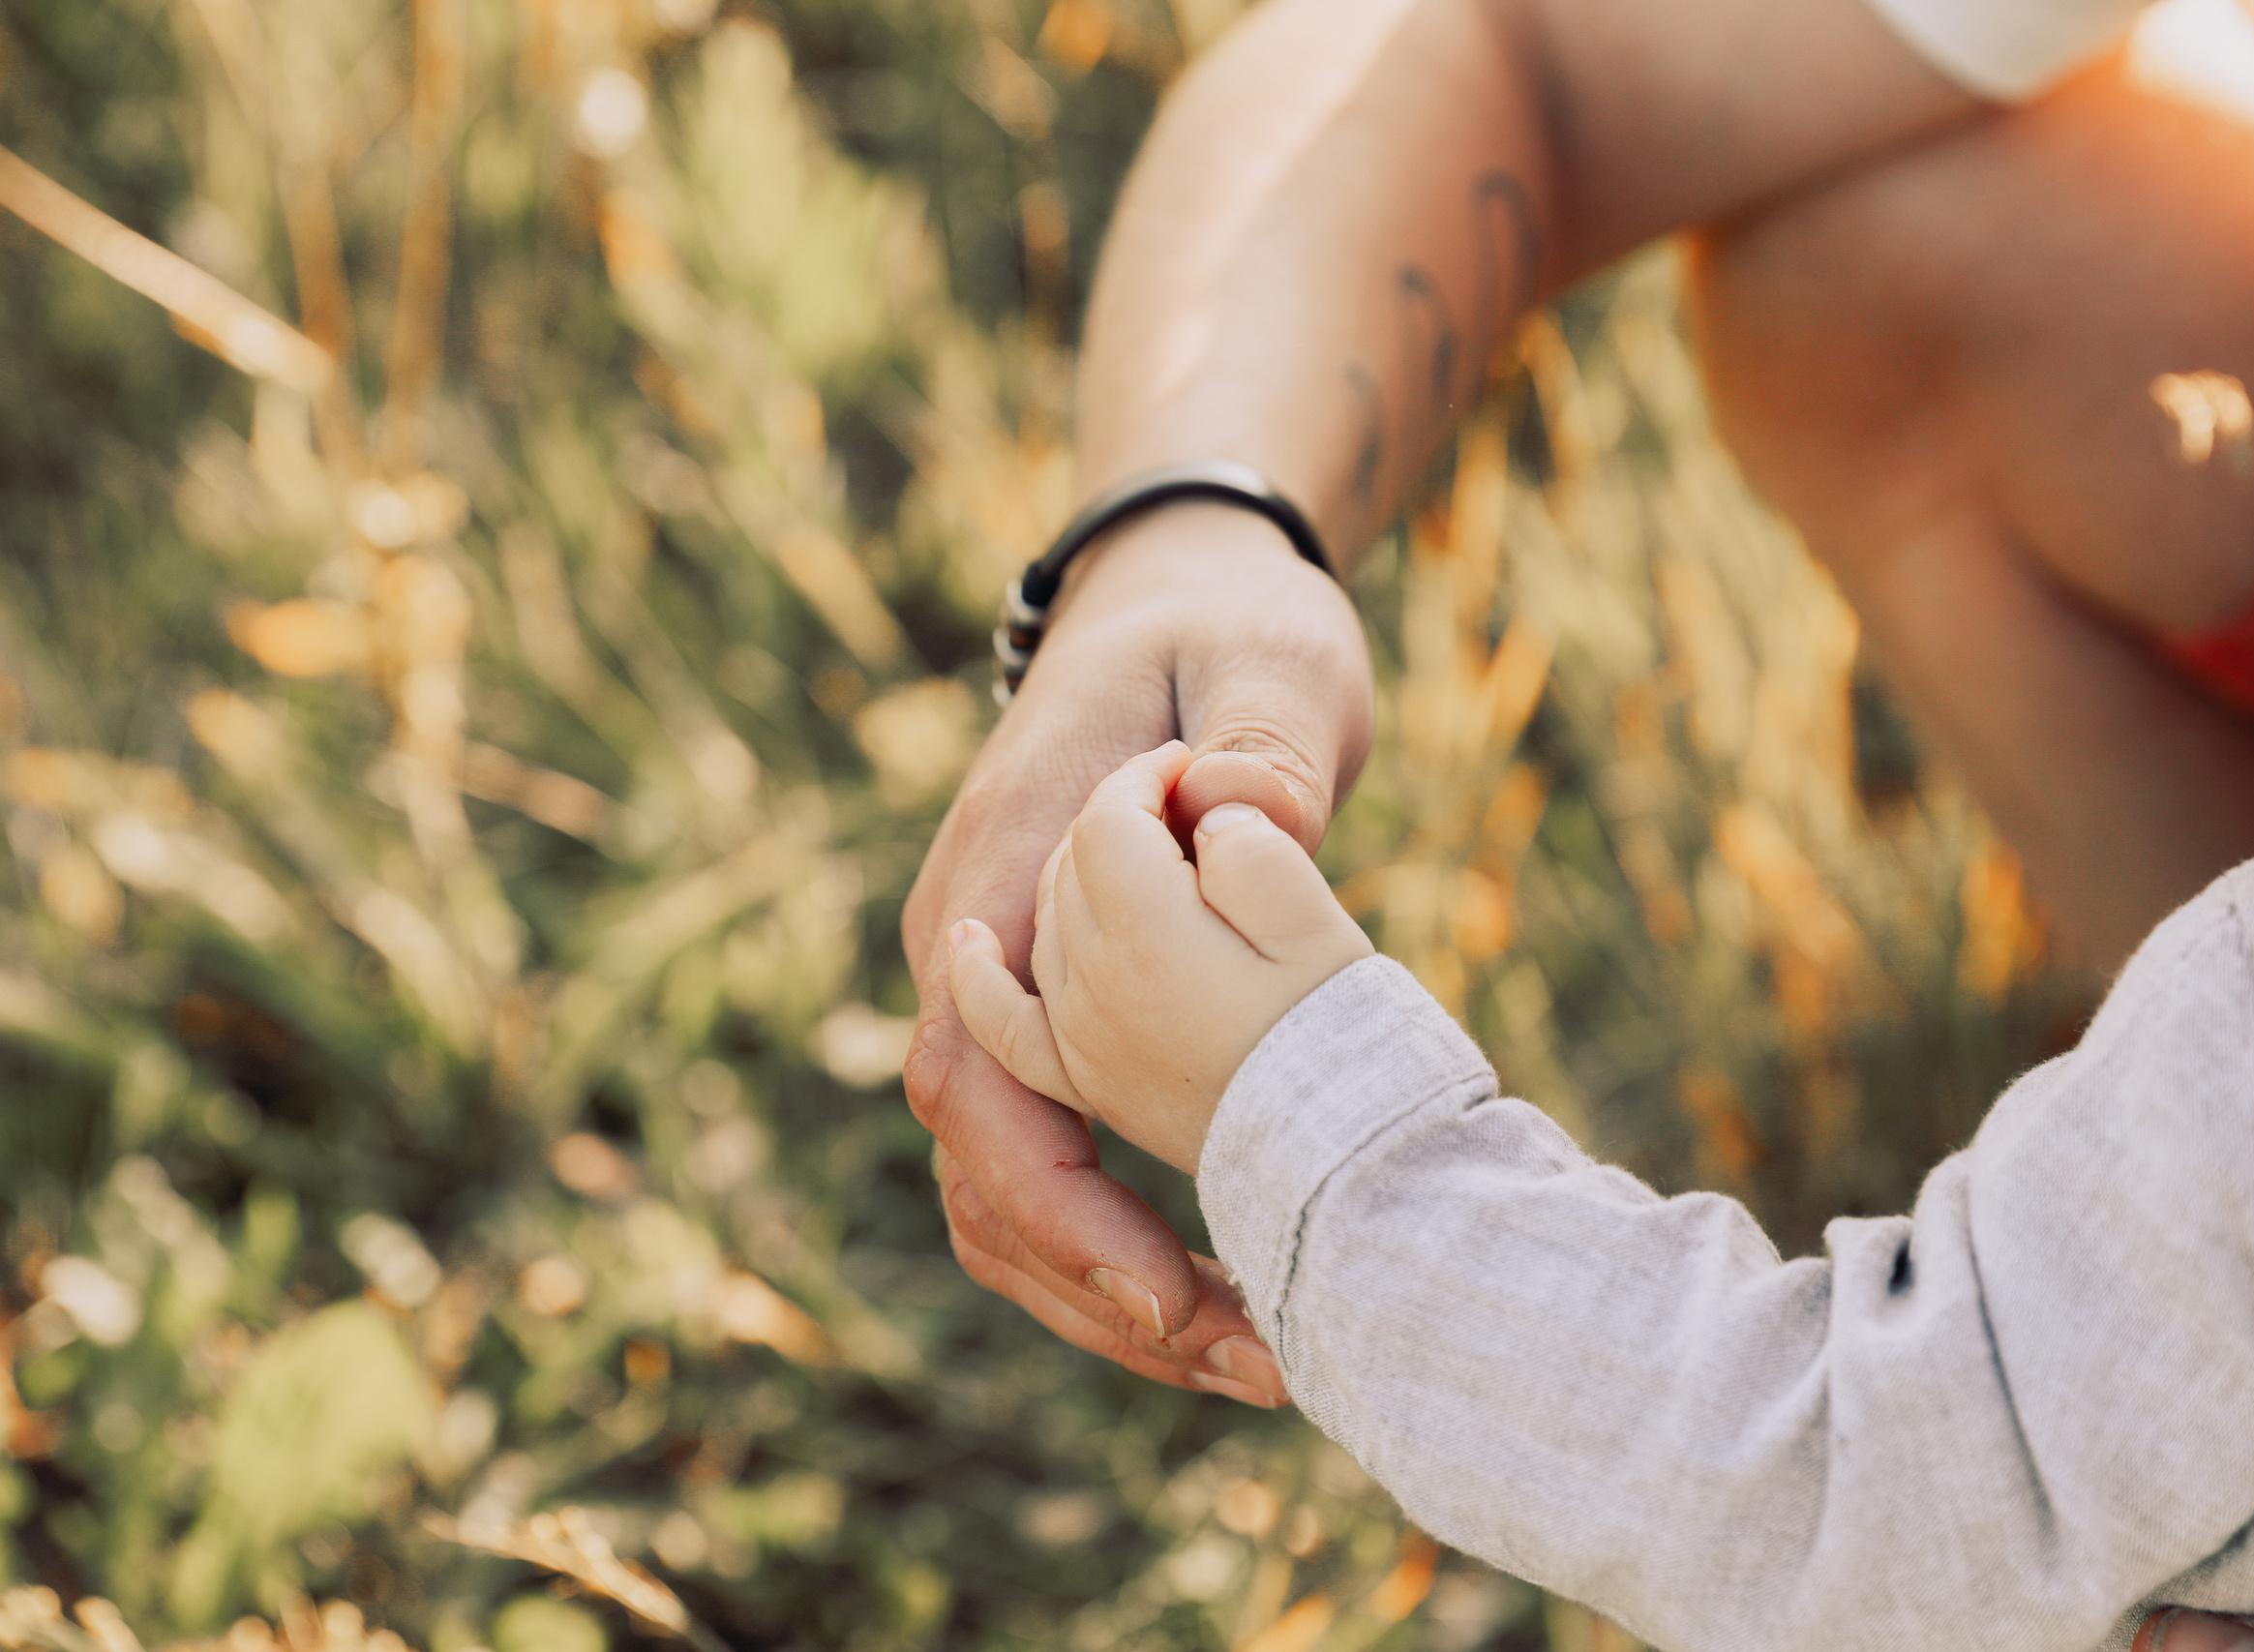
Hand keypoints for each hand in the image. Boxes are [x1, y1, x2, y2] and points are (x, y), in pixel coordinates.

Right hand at [900, 505, 1371, 1401]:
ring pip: (1005, 1191)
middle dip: (1101, 1288)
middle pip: (985, 1173)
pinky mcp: (1049, 1013)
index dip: (1060, 1206)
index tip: (1168, 1294)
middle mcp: (976, 949)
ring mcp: (1002, 988)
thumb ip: (1260, 740)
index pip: (981, 1078)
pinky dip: (1116, 1243)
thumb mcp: (1269, 658)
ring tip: (1258, 1359)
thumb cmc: (1226, 630)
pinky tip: (1224, 1287)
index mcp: (1004, 876)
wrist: (1177, 595)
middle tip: (1261, 1363)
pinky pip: (1051, 1159)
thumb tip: (1251, 823)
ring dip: (1107, 1291)